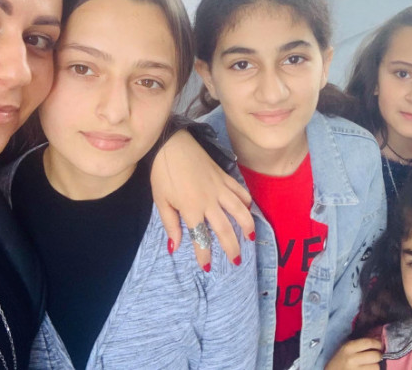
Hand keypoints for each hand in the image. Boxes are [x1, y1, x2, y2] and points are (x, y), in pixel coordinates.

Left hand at [151, 130, 253, 268]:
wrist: (172, 145)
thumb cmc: (162, 174)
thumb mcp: (160, 201)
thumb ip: (170, 224)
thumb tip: (175, 247)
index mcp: (191, 210)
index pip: (201, 239)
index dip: (205, 255)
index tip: (207, 267)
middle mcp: (209, 202)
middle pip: (225, 229)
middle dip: (232, 248)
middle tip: (236, 261)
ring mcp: (220, 188)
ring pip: (239, 210)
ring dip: (247, 226)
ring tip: (250, 238)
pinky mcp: (225, 176)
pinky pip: (240, 191)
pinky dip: (246, 201)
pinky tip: (248, 208)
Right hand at [325, 338, 382, 368]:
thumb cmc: (340, 360)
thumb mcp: (346, 348)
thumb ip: (360, 343)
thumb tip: (378, 338)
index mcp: (348, 348)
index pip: (368, 342)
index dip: (378, 343)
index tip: (380, 345)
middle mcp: (352, 359)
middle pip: (375, 356)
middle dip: (379, 356)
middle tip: (377, 356)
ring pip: (376, 367)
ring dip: (376, 366)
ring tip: (371, 365)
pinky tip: (367, 369)